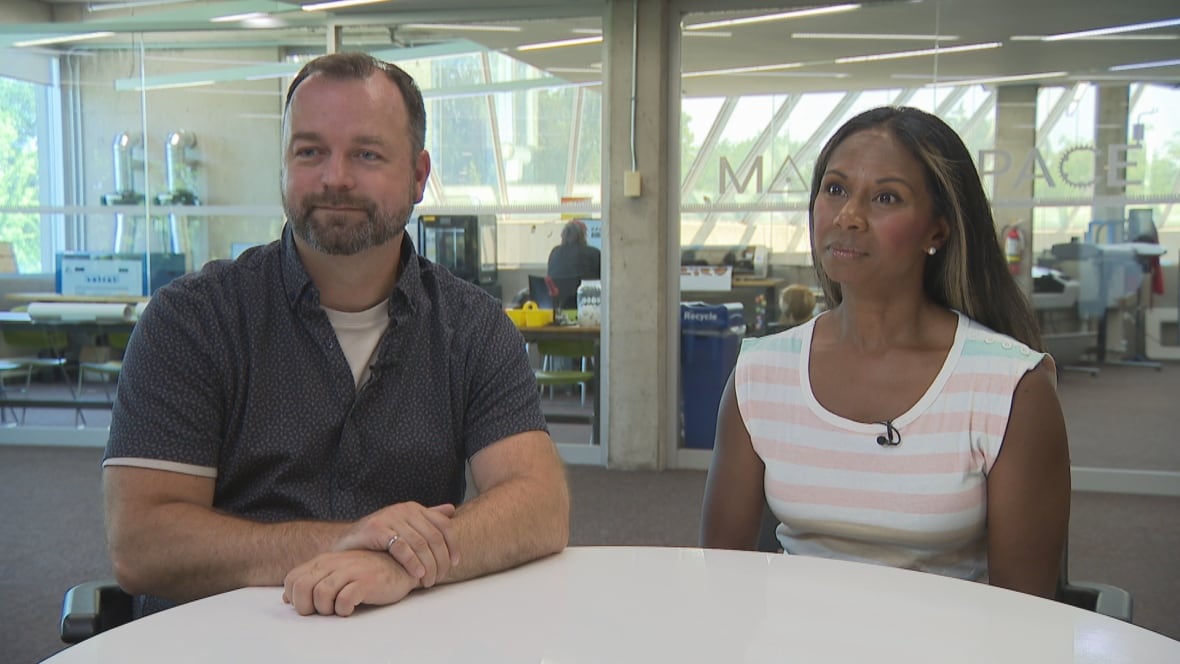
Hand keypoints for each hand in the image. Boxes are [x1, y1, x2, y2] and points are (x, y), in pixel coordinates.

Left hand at [282, 550, 416, 616]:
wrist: (399, 565)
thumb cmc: (365, 572)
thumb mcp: (334, 573)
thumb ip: (311, 581)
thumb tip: (287, 598)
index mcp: (323, 561)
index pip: (292, 580)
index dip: (295, 598)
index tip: (310, 605)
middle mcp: (334, 563)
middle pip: (302, 588)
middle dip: (307, 606)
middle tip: (322, 610)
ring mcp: (350, 571)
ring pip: (321, 594)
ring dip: (326, 609)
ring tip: (338, 608)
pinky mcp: (366, 581)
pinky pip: (344, 600)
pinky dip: (344, 609)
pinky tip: (351, 608)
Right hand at [332, 502, 458, 587]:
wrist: (346, 541)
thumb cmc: (378, 538)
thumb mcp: (405, 526)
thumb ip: (427, 518)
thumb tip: (451, 509)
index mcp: (415, 509)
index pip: (444, 526)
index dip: (453, 545)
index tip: (455, 563)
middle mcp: (405, 510)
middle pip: (434, 537)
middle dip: (441, 560)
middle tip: (439, 578)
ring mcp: (390, 517)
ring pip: (420, 543)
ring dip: (428, 565)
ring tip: (428, 581)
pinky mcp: (377, 528)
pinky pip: (401, 547)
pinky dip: (412, 562)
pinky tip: (417, 574)